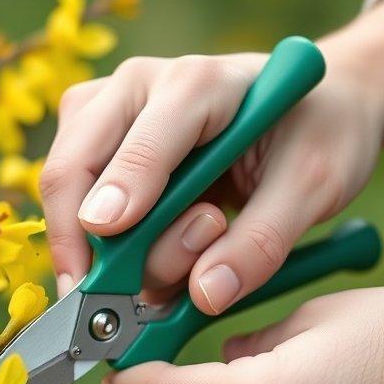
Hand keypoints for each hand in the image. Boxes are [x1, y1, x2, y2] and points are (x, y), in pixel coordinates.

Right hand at [40, 0, 383, 313]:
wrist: (316, 105)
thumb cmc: (318, 135)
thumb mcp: (317, 185)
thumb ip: (262, 241)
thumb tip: (203, 296)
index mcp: (199, 83)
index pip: (142, 148)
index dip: (120, 208)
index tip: (104, 265)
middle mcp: (138, 85)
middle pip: (74, 168)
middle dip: (94, 244)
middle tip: (126, 299)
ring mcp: (108, 108)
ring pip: (65, 189)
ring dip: (104, 248)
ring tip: (173, 265)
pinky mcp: (96, 137)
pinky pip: (72, 200)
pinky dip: (95, 245)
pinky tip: (138, 261)